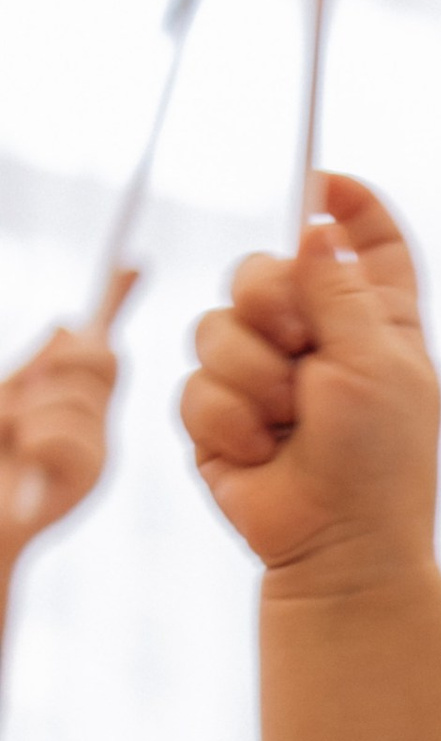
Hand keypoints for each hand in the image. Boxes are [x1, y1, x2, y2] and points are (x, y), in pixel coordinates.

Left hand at [0, 274, 133, 550]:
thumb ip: (32, 368)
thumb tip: (67, 323)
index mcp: (64, 398)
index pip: (96, 342)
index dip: (114, 298)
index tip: (128, 262)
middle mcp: (88, 420)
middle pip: (100, 356)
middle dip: (60, 361)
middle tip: (22, 390)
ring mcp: (93, 449)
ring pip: (76, 397)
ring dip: (25, 413)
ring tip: (7, 442)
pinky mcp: (88, 477)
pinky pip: (69, 434)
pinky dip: (34, 440)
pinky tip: (24, 461)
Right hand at [182, 178, 440, 582]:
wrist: (339, 548)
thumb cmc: (380, 463)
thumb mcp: (376, 363)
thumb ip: (340, 289)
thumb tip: (318, 224)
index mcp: (377, 321)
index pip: (368, 241)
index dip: (347, 204)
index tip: (322, 182)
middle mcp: (319, 340)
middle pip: (261, 267)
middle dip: (267, 299)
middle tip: (298, 344)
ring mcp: (264, 378)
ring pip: (215, 326)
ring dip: (250, 373)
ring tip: (287, 420)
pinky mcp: (220, 417)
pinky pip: (194, 386)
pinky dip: (228, 420)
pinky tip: (262, 453)